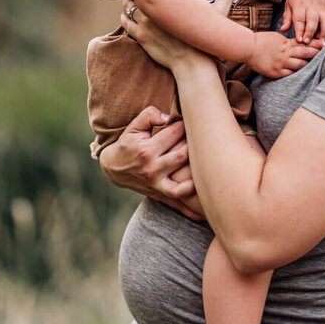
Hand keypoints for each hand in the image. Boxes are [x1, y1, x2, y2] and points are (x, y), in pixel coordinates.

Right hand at [98, 106, 203, 220]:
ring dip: (199, 175)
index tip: (195, 121)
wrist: (113, 168)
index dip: (187, 125)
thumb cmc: (128, 144)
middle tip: (207, 140)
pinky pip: (177, 202)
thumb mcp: (133, 127)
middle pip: (183, 156)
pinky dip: (191, 207)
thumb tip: (168, 117)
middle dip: (197, 146)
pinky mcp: (159, 194)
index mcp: (147, 150)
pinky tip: (207, 207)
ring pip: (184, 182)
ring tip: (212, 166)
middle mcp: (152, 168)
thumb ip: (149, 116)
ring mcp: (156, 183)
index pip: (175, 133)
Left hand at [120, 0, 208, 71]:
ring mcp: (145, 23)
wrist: (193, 65)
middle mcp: (153, 9)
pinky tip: (127, 13)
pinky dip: (125, 16)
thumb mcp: (219, 13)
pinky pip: (125, 22)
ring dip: (126, 0)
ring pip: (127, 5)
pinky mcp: (141, 37)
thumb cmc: (206, 38)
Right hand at [247, 30, 322, 77]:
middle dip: (316, 52)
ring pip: (300, 65)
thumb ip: (288, 42)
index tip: (323, 43)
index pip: (304, 43)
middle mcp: (285, 54)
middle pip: (305, 53)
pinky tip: (304, 75)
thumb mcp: (277, 38)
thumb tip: (298, 43)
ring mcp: (281, 64)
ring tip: (316, 65)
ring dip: (308, 64)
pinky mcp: (276, 72)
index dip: (315, 44)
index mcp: (286, 44)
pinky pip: (290, 74)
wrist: (248, 48)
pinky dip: (297, 73)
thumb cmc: (262, 41)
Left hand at [281, 0, 324, 43]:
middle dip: (310, 32)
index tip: (299, 40)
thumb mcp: (289, 5)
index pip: (299, 19)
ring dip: (322, 33)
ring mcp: (321, 8)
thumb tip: (283, 30)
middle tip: (307, 43)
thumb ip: (286, 18)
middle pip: (312, 21)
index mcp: (300, 5)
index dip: (300, 30)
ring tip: (320, 43)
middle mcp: (311, 7)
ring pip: (324, 21)